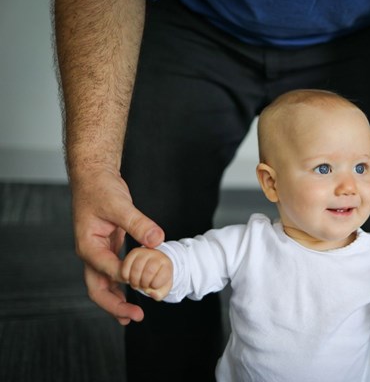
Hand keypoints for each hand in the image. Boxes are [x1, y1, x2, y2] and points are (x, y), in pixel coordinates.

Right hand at [71, 168, 164, 323]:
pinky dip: (123, 285)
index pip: (108, 269)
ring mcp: (99, 253)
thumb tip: (157, 239)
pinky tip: (135, 293)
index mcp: (88, 246)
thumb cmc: (101, 189)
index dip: (127, 277)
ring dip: (117, 301)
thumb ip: (138, 223)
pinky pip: (114, 273)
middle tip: (135, 316)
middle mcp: (91, 253)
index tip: (146, 282)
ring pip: (105, 284)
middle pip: (98, 288)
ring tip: (133, 316)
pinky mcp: (109, 249)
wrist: (94, 177)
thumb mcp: (120, 204)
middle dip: (115, 305)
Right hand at [121, 248, 172, 300]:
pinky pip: (126, 264)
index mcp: (166, 264)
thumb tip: (151, 293)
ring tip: (136, 284)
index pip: (161, 276)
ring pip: (137, 268)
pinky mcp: (134, 252)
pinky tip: (128, 279)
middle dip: (144, 284)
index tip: (153, 286)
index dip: (155, 285)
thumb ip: (159, 294)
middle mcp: (157, 255)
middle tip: (143, 287)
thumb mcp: (163, 288)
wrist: (153, 265)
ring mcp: (145, 252)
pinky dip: (125, 275)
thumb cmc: (159, 278)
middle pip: (149, 271)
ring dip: (134, 280)